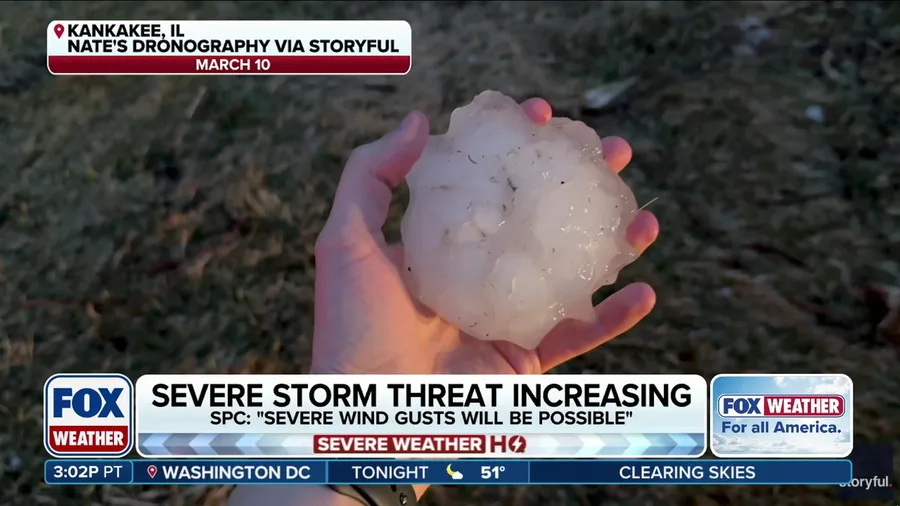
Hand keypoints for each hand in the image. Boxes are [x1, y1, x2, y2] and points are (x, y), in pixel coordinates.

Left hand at [311, 98, 658, 375]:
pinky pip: (578, 336)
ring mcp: (506, 317)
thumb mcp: (348, 239)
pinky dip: (615, 317)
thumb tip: (421, 121)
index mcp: (441, 245)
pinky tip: (645, 290)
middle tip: (615, 152)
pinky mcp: (524, 361)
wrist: (364, 414)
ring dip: (614, 243)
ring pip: (572, 272)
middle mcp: (479, 275)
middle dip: (581, 183)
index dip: (518, 147)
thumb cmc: (350, 325)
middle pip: (541, 219)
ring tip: (645, 215)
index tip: (541, 114)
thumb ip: (373, 176)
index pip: (490, 184)